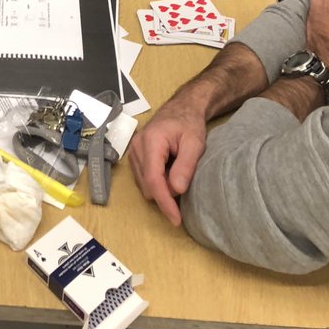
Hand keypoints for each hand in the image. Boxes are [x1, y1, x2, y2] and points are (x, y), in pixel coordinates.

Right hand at [129, 97, 208, 225]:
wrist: (182, 108)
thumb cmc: (189, 123)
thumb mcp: (195, 143)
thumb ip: (185, 166)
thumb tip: (176, 190)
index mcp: (151, 141)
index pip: (153, 179)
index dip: (164, 202)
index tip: (176, 219)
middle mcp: (137, 146)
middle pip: (147, 185)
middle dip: (165, 193)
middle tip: (185, 182)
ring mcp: (133, 151)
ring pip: (144, 185)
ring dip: (161, 187)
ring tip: (177, 172)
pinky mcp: (134, 155)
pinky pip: (143, 178)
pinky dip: (157, 181)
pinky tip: (169, 170)